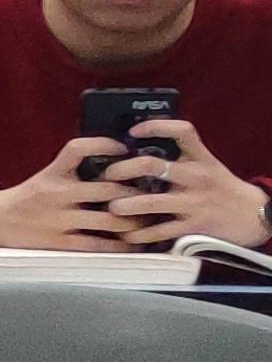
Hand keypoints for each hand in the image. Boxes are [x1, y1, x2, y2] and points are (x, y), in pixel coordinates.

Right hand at [0, 138, 153, 251]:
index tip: (124, 148)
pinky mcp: (59, 242)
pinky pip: (97, 244)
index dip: (104, 145)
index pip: (78, 149)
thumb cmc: (28, 198)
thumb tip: (113, 167)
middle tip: (152, 194)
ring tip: (146, 221)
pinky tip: (131, 245)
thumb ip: (75, 171)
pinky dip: (119, 245)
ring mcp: (60, 219)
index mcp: (54, 174)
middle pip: (107, 188)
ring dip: (134, 221)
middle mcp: (58, 194)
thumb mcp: (47, 176)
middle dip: (135, 192)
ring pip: (109, 219)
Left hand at [106, 123, 269, 254]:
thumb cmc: (221, 188)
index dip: (155, 126)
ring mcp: (193, 202)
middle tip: (106, 176)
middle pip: (151, 166)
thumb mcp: (207, 165)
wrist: (255, 215)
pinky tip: (125, 234)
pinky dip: (138, 234)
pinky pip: (159, 231)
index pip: (181, 132)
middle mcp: (196, 177)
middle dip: (121, 170)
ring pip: (150, 202)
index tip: (133, 131)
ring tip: (111, 207)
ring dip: (123, 205)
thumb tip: (139, 148)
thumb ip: (180, 157)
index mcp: (200, 158)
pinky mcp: (193, 226)